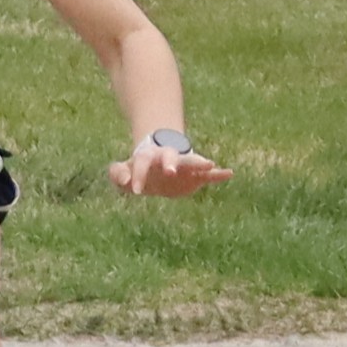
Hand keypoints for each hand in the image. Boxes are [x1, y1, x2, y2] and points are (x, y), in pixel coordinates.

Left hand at [109, 141, 232, 198]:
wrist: (157, 166)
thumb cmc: (138, 170)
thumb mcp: (123, 172)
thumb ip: (118, 174)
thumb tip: (125, 181)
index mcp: (148, 156)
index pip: (142, 163)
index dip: (137, 175)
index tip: (135, 191)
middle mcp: (167, 158)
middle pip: (169, 156)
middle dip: (170, 162)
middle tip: (170, 171)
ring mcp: (182, 165)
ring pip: (191, 161)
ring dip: (199, 162)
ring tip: (210, 164)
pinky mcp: (195, 175)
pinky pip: (208, 174)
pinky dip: (218, 174)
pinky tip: (229, 173)